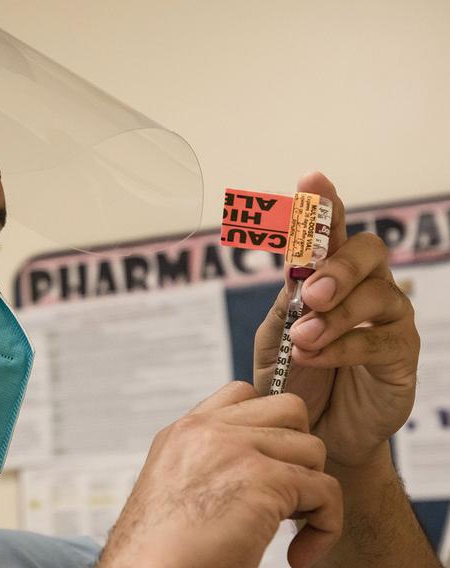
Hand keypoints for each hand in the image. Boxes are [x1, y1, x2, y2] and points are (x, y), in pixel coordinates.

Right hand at [100, 382, 341, 567]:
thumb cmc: (162, 549)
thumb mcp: (174, 488)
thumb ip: (206, 463)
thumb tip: (250, 469)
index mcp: (184, 432)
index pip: (243, 395)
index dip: (270, 428)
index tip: (270, 471)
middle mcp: (207, 431)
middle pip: (288, 409)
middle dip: (299, 451)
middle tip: (288, 495)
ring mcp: (235, 449)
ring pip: (313, 449)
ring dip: (313, 492)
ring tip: (290, 527)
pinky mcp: (263, 480)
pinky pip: (326, 491)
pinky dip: (326, 528)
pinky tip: (300, 556)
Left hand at [254, 172, 419, 467]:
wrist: (308, 430)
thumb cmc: (292, 374)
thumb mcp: (276, 334)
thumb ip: (288, 299)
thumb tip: (298, 270)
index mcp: (328, 274)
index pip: (331, 231)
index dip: (324, 204)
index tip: (311, 179)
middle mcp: (364, 288)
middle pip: (368, 252)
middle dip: (338, 267)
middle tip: (309, 293)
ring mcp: (387, 320)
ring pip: (377, 295)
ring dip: (334, 315)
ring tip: (302, 338)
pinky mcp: (400, 356)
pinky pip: (379, 341)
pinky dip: (342, 346)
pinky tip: (314, 355)